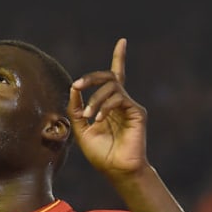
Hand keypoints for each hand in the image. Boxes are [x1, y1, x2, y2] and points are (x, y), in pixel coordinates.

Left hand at [67, 38, 148, 179]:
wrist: (117, 171)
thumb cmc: (102, 155)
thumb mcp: (82, 130)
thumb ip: (76, 110)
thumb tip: (73, 89)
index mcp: (110, 106)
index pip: (115, 78)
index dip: (119, 58)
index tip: (123, 41)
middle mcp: (121, 103)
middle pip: (110, 76)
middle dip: (91, 77)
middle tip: (78, 85)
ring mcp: (130, 106)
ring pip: (112, 86)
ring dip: (95, 99)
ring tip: (89, 116)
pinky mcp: (137, 112)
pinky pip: (118, 98)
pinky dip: (105, 106)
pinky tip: (99, 120)